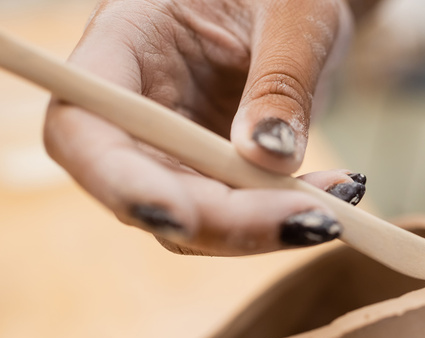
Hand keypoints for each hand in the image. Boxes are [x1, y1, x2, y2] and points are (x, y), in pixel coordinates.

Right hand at [44, 0, 364, 254]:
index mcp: (124, 43)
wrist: (296, 4)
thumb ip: (281, 81)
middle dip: (226, 221)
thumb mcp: (294, 13)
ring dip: (265, 226)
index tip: (180, 218)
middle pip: (145, 192)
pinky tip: (339, 192)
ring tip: (340, 199)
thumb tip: (268, 159)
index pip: (83, 129)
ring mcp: (173, 146)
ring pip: (195, 218)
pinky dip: (285, 214)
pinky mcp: (212, 171)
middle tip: (315, 218)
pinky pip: (238, 211)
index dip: (119, 183)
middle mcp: (137, 107)